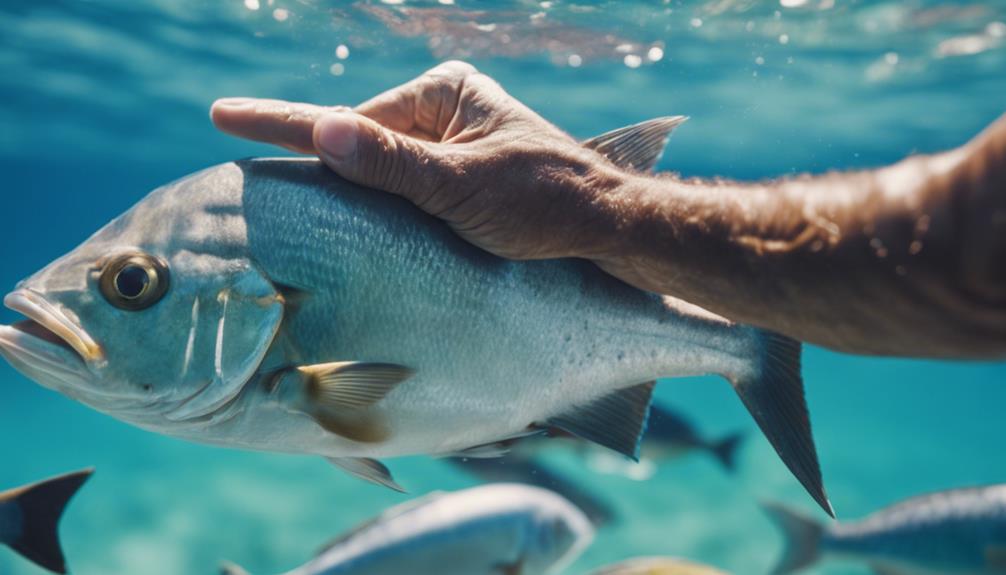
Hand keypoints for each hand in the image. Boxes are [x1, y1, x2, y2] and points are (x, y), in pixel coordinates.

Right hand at [211, 61, 627, 259]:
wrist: (605, 230)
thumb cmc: (545, 204)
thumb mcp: (462, 188)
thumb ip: (391, 166)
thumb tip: (323, 131)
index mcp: (443, 93)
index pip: (349, 117)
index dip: (281, 122)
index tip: (223, 112)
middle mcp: (444, 108)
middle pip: (362, 147)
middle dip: (329, 175)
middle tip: (270, 198)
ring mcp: (451, 141)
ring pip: (381, 173)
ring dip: (360, 201)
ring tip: (334, 227)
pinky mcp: (459, 173)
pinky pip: (405, 190)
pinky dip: (386, 211)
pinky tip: (369, 230)